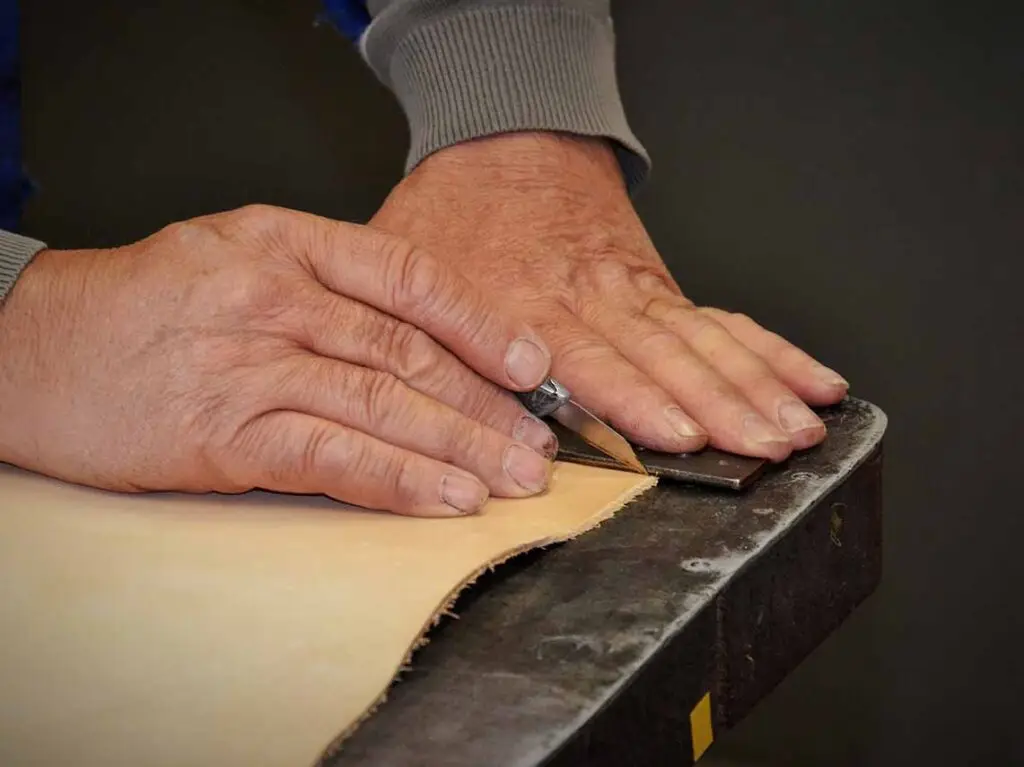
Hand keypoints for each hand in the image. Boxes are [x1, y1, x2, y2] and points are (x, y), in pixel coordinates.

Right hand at [0, 205, 559, 515]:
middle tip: (540, 439)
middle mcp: (276, 295)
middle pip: (410, 349)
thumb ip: (325, 285)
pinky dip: (399, 478)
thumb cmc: (145, 304)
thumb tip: (422, 334)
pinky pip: (332, 455)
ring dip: (462, 445)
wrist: (32, 345)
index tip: (532, 364)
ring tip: (515, 476)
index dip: (481, 323)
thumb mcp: (235, 256)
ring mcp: (251, 362)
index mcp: (287, 242)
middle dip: (487, 402)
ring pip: (384, 402)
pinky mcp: (224, 432)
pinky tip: (447, 498)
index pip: (411, 277)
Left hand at [370, 133, 848, 461]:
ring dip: (757, 386)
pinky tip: (811, 378)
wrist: (503, 140)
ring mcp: (635, 294)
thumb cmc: (455, 213)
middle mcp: (594, 301)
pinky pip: (722, 322)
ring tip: (801, 426)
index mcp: (528, 304)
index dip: (636, 399)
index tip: (677, 432)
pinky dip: (770, 351)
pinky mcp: (659, 289)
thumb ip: (427, 340)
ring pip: (705, 343)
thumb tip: (436, 416)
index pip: (590, 360)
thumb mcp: (407, 273)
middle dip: (722, 406)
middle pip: (667, 358)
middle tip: (767, 446)